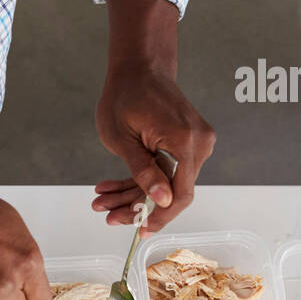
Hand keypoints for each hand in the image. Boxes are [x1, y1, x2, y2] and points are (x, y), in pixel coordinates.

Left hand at [92, 61, 214, 231]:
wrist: (139, 68)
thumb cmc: (125, 95)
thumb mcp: (122, 139)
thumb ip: (143, 172)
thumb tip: (161, 201)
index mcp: (184, 141)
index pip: (180, 194)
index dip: (160, 217)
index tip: (141, 231)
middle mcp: (199, 143)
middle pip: (172, 191)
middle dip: (137, 206)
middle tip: (107, 215)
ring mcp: (196, 142)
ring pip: (166, 183)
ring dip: (133, 194)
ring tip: (102, 201)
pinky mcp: (188, 142)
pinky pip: (166, 169)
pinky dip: (141, 179)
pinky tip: (112, 187)